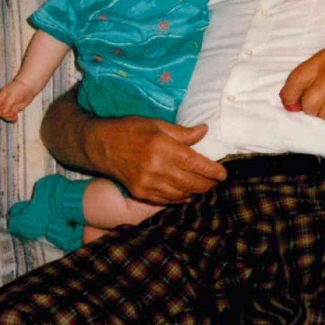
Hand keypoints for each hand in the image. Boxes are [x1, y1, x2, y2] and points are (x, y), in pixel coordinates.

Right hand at [0, 79, 35, 121]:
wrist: (28, 87)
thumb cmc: (19, 89)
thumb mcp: (11, 97)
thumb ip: (6, 105)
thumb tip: (3, 113)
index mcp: (1, 97)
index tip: (3, 112)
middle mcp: (4, 102)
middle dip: (4, 115)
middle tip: (11, 114)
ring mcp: (9, 106)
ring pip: (5, 115)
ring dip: (8, 117)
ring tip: (15, 116)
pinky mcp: (15, 109)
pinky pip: (11, 116)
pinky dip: (13, 118)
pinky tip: (16, 118)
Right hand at [85, 116, 226, 204]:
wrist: (101, 145)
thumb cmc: (130, 130)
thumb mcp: (157, 124)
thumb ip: (182, 132)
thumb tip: (204, 131)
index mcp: (162, 147)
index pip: (195, 163)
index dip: (212, 170)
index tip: (223, 174)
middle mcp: (156, 168)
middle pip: (191, 182)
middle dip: (207, 184)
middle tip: (215, 181)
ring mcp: (147, 183)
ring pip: (180, 194)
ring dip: (195, 192)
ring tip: (203, 187)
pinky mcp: (140, 193)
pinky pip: (166, 200)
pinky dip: (179, 198)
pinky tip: (185, 194)